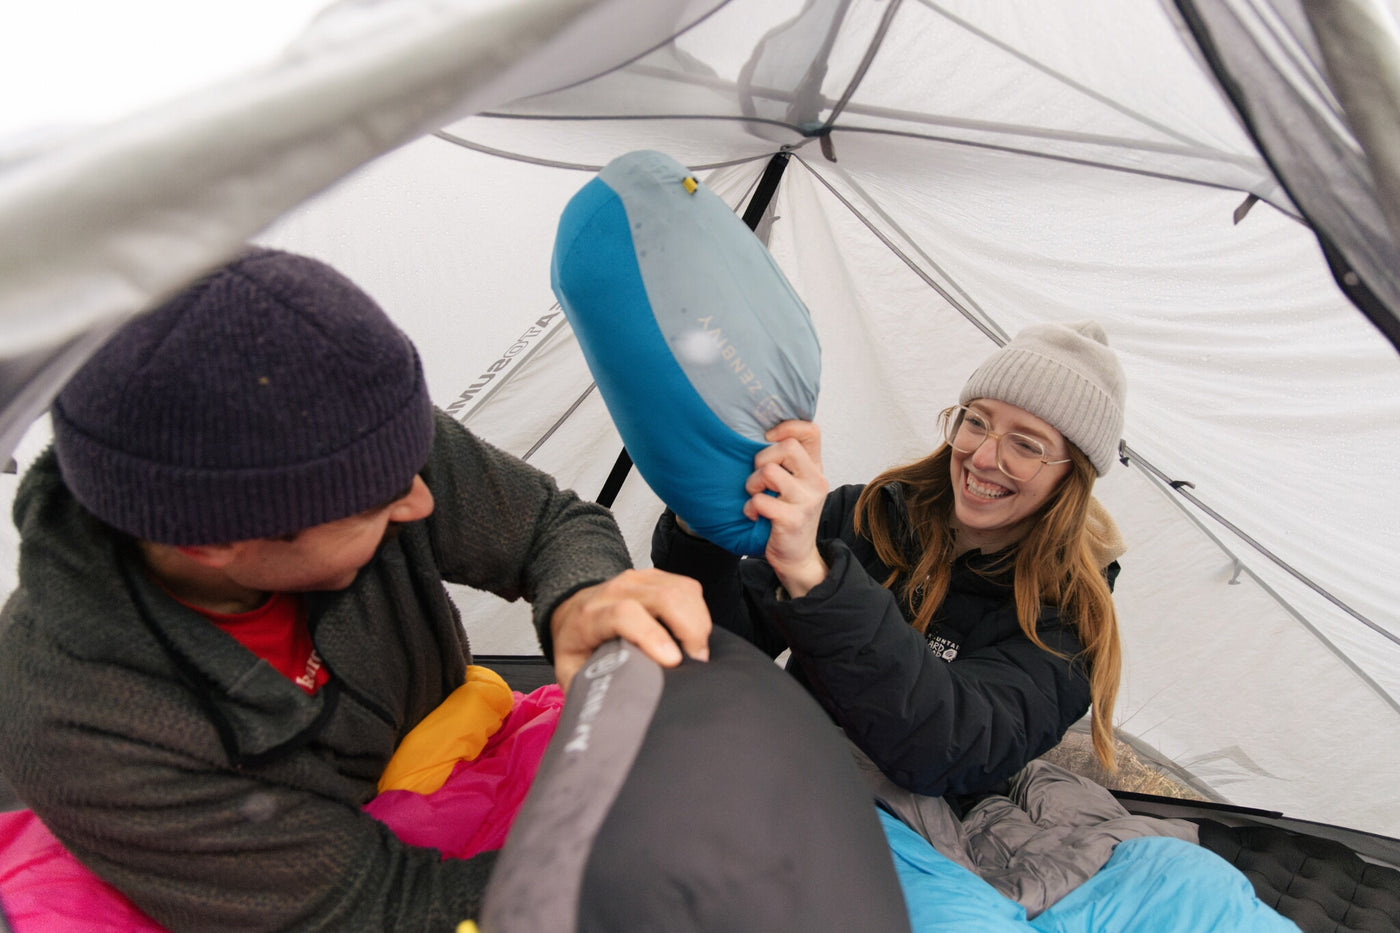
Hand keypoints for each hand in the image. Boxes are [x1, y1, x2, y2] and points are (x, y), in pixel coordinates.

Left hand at [549, 568, 711, 691]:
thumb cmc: (576, 643)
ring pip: (681, 590)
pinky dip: (699, 611)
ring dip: (699, 622)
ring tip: (698, 651)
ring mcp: (638, 580)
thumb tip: (609, 713)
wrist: (571, 608)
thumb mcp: (571, 671)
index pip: (624, 615)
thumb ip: (588, 687)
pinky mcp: (656, 577)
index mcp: (591, 616)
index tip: (674, 662)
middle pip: (664, 597)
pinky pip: (688, 587)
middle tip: (697, 663)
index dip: (652, 636)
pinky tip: (695, 632)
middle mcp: (616, 591)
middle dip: (690, 631)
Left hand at [744, 420, 828, 597]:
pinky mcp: (792, 520)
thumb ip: (787, 462)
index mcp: (815, 468)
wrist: (797, 557)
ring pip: (770, 471)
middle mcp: (816, 481)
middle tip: (758, 477)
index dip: (786, 427)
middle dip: (762, 458)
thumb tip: (760, 433)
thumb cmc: (789, 515)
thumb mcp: (795, 484)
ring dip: (753, 483)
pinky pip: (760, 500)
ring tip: (755, 495)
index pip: (811, 431)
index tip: (767, 439)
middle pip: (787, 446)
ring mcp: (806, 501)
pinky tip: (754, 514)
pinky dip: (751, 507)